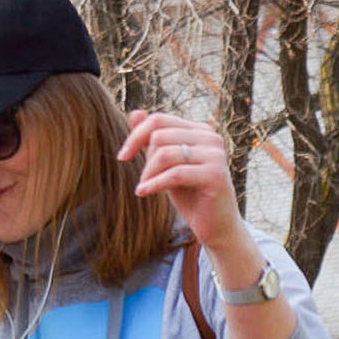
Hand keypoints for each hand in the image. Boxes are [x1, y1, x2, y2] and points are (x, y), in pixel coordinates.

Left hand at [117, 111, 244, 251]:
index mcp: (199, 130)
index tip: (122, 157)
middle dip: (144, 159)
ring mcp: (215, 155)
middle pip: (160, 135)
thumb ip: (152, 141)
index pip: (159, 120)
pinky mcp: (215, 175)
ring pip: (165, 154)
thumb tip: (134, 113)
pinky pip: (175, 174)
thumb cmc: (190, 194)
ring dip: (148, 174)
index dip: (136, 136)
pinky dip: (155, 184)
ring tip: (144, 188)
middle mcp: (210, 137)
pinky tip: (143, 192)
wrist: (216, 225)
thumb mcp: (166, 166)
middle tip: (143, 181)